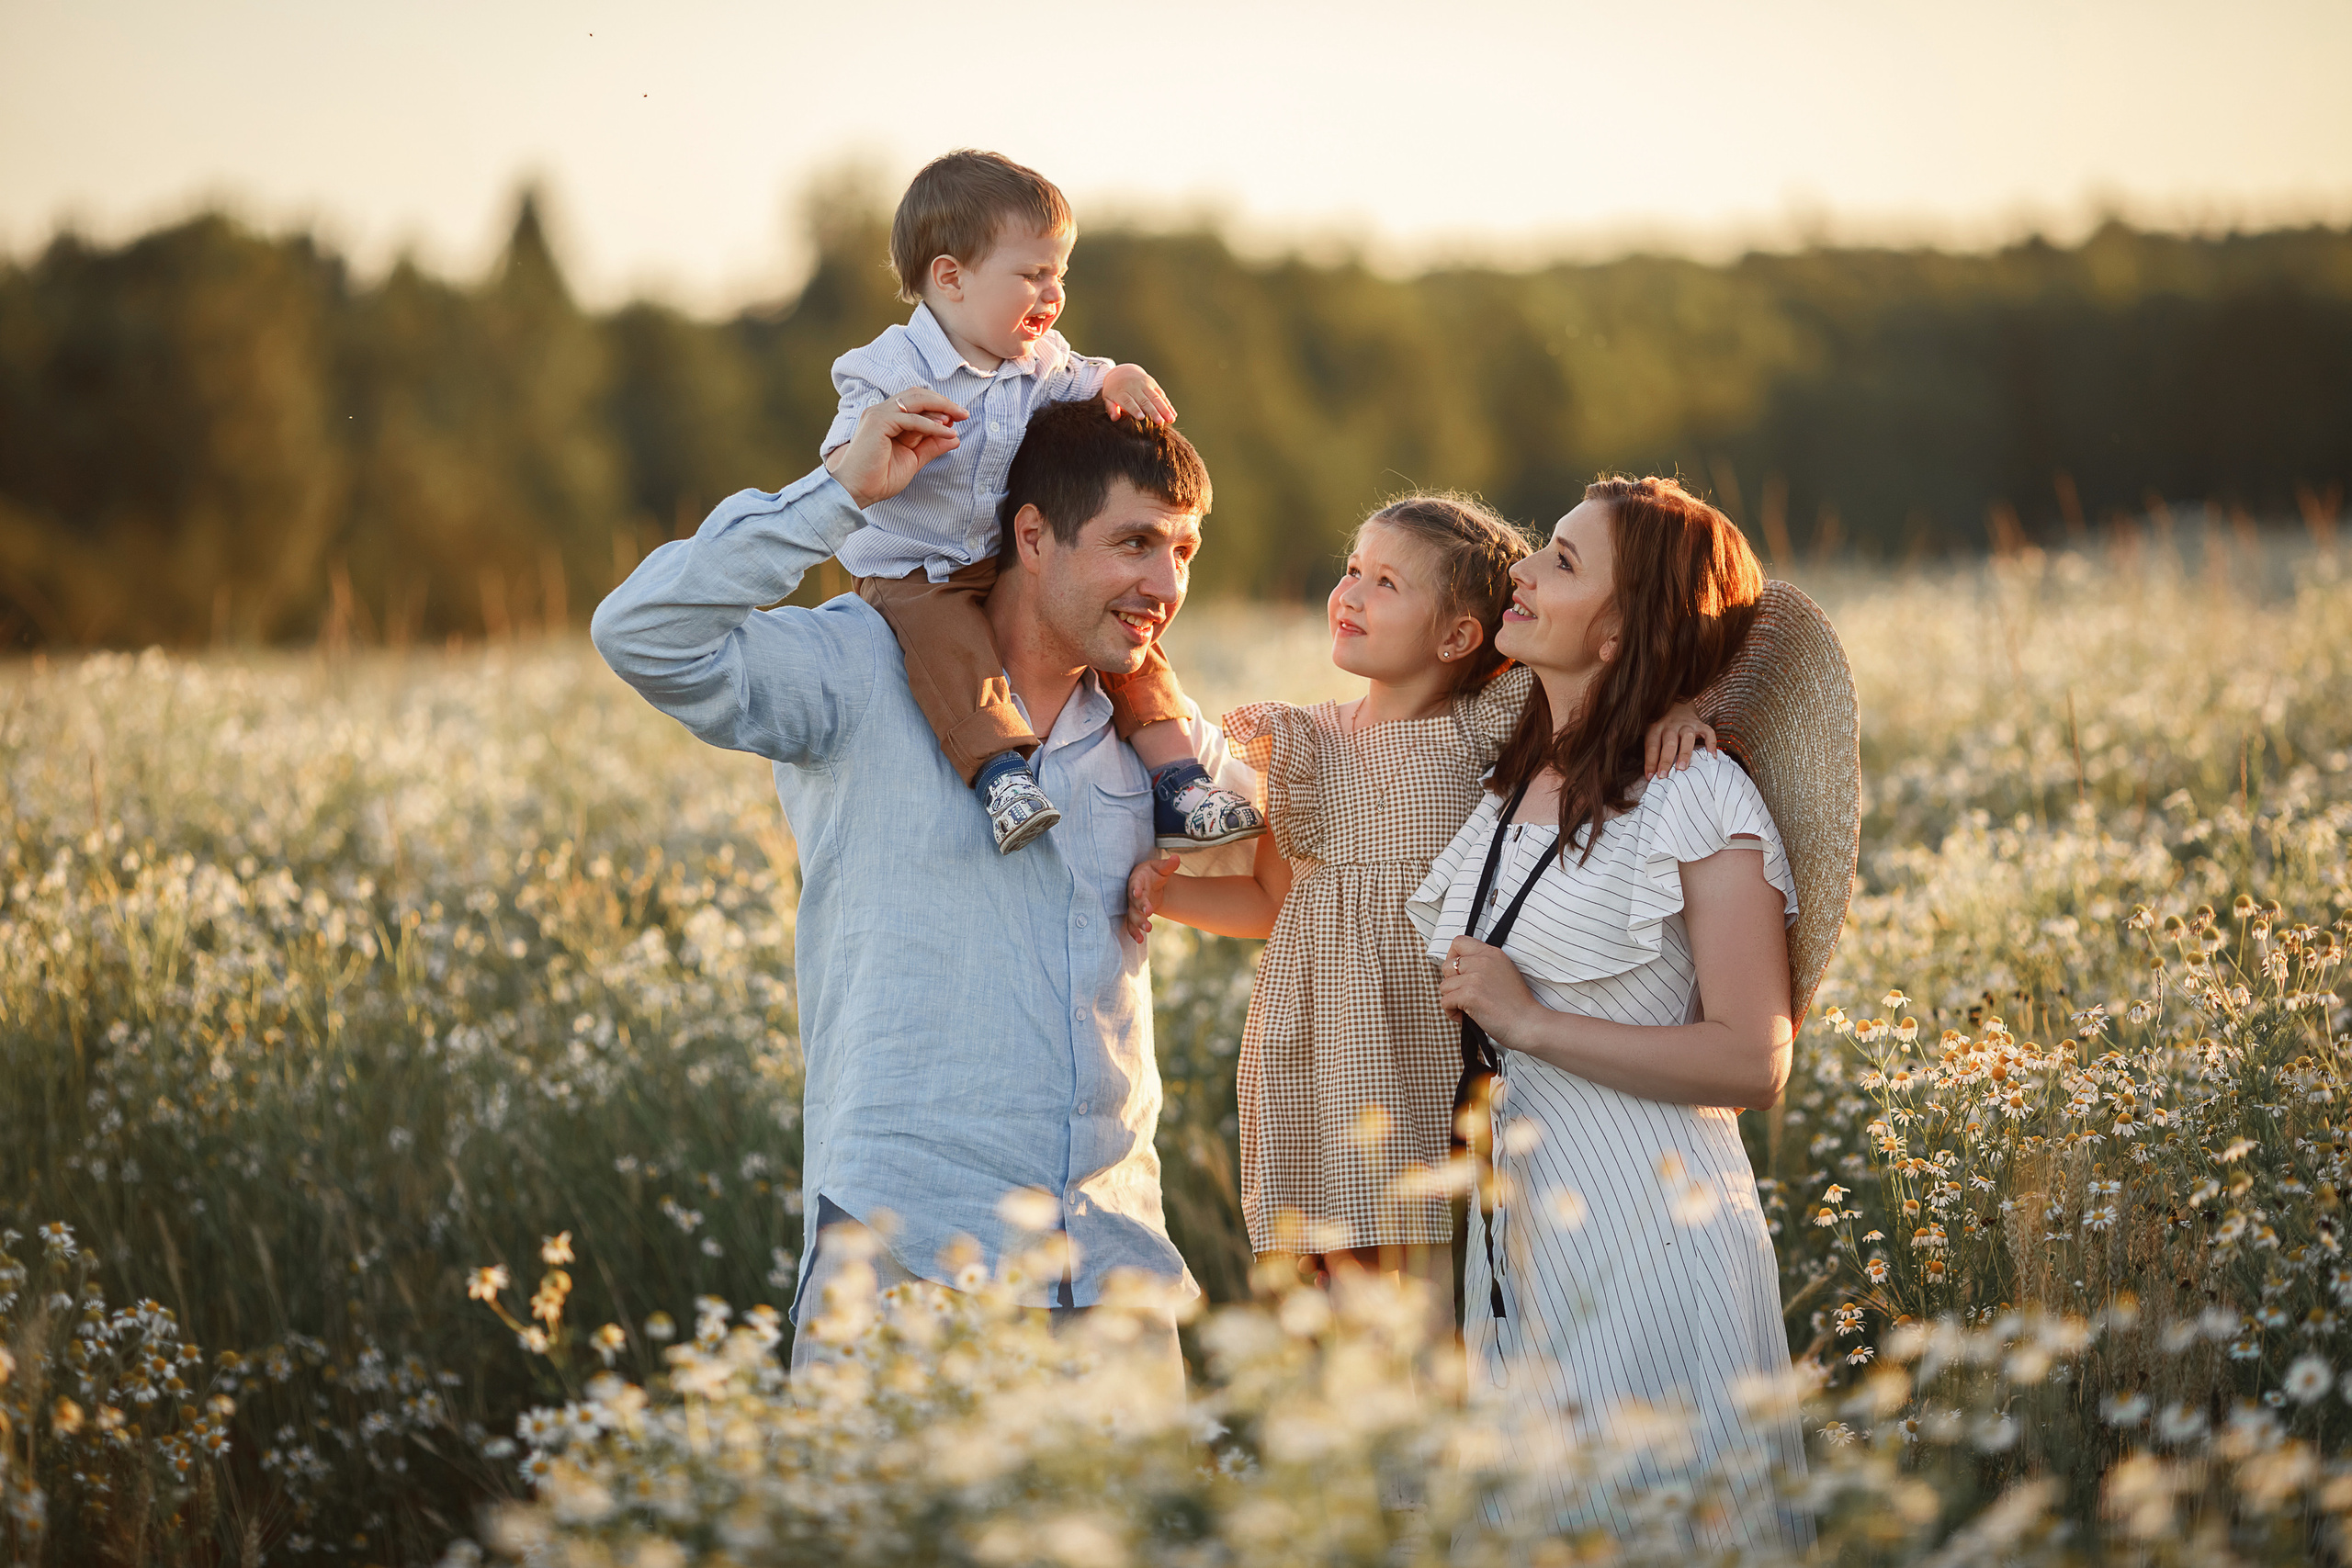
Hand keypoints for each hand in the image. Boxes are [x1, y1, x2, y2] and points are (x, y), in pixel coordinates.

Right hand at [831, 389, 967, 509]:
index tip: (958, 420)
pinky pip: (911, 418)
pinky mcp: (878, 422)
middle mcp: (882, 411)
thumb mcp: (913, 460)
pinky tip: (945, 432)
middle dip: (943, 402)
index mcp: (889, 418)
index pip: (918, 403)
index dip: (939, 408)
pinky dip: (930, 424)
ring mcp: (879, 414)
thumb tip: (955, 438)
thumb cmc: (879, 478)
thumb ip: (931, 446)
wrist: (856, 491)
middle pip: (917, 395)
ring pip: (915, 401)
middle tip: (963, 414)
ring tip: (958, 418)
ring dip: (940, 407)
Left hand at [1102, 364, 1176, 425]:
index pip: (1129, 401)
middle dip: (1153, 411)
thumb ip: (1110, 408)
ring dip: (1164, 409)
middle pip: (1145, 400)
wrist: (1123, 371)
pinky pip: (1162, 395)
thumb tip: (1115, 418)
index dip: (1135, 409)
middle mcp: (1135, 387)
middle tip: (1160, 422)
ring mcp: (1145, 385)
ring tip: (1171, 420)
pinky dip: (1168, 405)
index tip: (1141, 417)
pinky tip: (1173, 414)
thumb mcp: (1107, 397)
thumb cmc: (1114, 390)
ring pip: (1156, 397)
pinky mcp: (1153, 384)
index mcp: (1122, 392)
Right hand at [1125, 853, 1179, 941]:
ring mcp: (1133, 905)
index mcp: (1137, 879)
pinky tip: (1139, 940)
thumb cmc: (1153, 873)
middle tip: (1148, 913)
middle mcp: (1132, 894)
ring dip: (1138, 922)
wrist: (1148, 882)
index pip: (1135, 883)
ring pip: (1132, 915)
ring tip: (1148, 928)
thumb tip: (1176, 858)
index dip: (1135, 888)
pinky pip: (1131, 925)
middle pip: (1134, 902)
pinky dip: (1134, 932)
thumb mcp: (1160, 868)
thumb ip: (1168, 865)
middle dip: (1140, 907)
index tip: (1137, 893)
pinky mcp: (1135, 915)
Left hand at [1438, 936, 1538, 1045]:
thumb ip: (1483, 965)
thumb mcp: (1504, 971)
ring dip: (1452, 1000)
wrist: (1528, 1023)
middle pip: (1447, 966)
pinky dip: (1452, 1013)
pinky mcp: (1469, 994)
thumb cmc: (1517, 1005)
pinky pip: (1445, 1002)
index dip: (1452, 957)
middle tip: (1464, 995)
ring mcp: (1475, 977)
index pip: (1459, 942)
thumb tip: (1458, 969)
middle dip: (1451, 983)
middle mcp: (1483, 961)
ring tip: (1467, 1009)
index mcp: (1492, 953)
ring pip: (1444, 986)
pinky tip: (1466, 1017)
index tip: (1458, 973)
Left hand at [1642, 701, 1715, 778]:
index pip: (1652, 746)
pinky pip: (1708, 732)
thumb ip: (1650, 748)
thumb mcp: (1648, 730)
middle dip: (1666, 760)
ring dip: (1684, 753)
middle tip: (1664, 775)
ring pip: (1687, 737)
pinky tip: (1711, 756)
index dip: (1650, 762)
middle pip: (1669, 743)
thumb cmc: (1660, 723)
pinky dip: (1711, 743)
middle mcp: (1670, 726)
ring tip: (1683, 768)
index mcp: (1655, 728)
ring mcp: (1686, 724)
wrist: (1676, 702)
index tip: (1650, 777)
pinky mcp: (1700, 724)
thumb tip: (1648, 773)